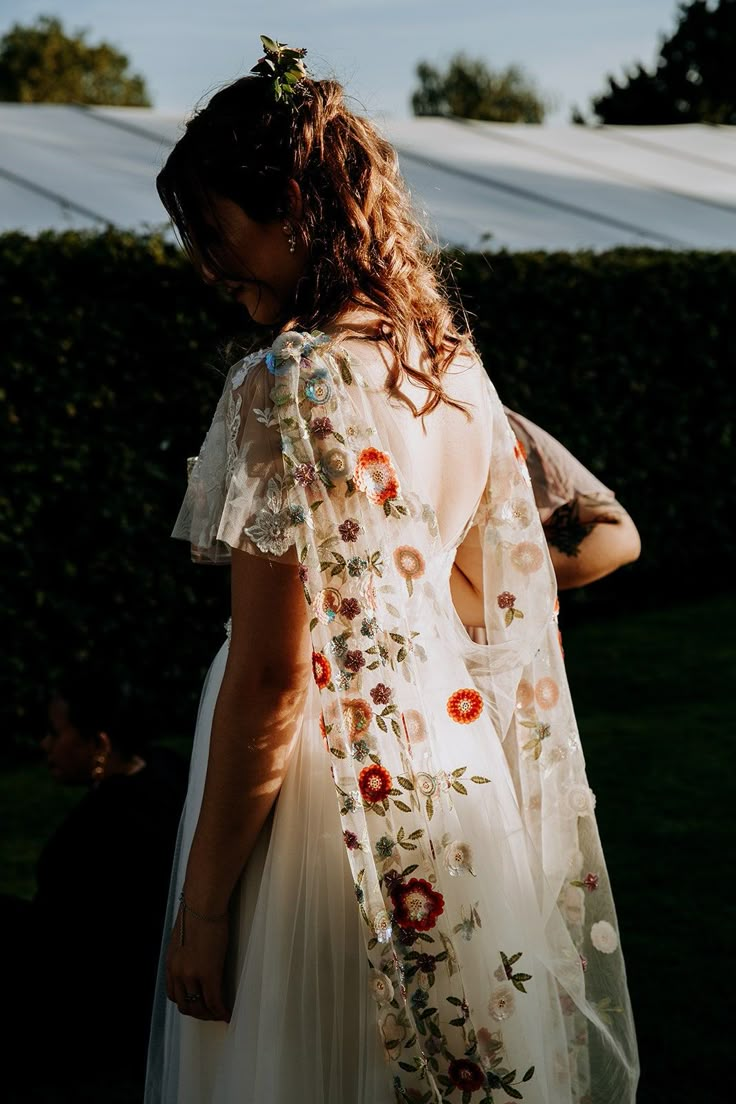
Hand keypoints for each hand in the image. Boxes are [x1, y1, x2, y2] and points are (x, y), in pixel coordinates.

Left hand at [165, 901, 231, 1021]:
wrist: (203, 903)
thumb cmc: (197, 912)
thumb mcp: (184, 936)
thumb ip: (185, 952)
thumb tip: (195, 956)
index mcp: (171, 964)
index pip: (174, 995)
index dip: (187, 1003)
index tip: (198, 1005)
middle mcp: (177, 973)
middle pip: (185, 1005)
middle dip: (199, 1014)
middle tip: (212, 1014)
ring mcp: (192, 975)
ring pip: (200, 1007)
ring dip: (210, 1014)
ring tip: (221, 1014)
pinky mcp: (209, 973)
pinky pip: (215, 1000)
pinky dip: (221, 1010)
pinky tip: (228, 1013)